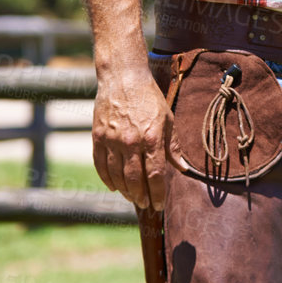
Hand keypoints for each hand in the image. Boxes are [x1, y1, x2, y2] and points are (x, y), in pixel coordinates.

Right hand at [91, 67, 175, 210]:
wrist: (122, 77)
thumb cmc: (149, 98)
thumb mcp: (168, 120)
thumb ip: (173, 147)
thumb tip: (183, 169)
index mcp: (151, 138)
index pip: (155, 175)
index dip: (158, 194)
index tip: (159, 205)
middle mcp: (131, 142)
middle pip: (135, 180)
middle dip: (141, 196)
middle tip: (145, 204)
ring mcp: (112, 140)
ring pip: (116, 176)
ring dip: (125, 191)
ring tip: (132, 197)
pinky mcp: (98, 137)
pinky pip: (100, 165)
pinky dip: (106, 179)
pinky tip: (113, 187)